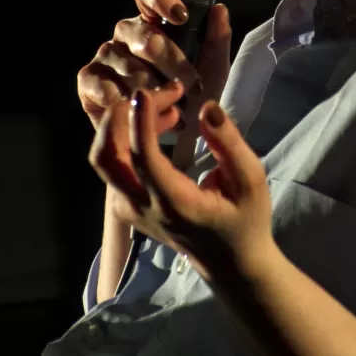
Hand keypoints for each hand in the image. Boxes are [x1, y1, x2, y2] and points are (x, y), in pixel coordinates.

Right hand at [76, 0, 231, 131]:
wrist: (174, 135)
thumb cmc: (192, 95)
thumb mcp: (213, 68)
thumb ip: (217, 39)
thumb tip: (219, 10)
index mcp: (153, 19)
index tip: (182, 17)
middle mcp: (126, 31)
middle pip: (147, 39)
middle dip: (174, 66)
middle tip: (193, 89)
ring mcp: (105, 54)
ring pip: (132, 70)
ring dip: (158, 94)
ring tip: (176, 110)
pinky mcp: (88, 79)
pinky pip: (107, 90)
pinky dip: (131, 107)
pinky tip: (147, 117)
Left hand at [87, 83, 274, 285]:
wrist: (231, 263)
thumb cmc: (245, 219)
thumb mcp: (250, 181)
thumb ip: (229, 144)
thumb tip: (208, 108)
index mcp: (174, 204)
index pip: (144, 158)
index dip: (140, 121)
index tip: (147, 92)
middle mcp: (143, 208)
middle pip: (105, 158)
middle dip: (118, 118)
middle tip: (153, 95)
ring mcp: (130, 210)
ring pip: (105, 160)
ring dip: (124, 125)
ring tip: (167, 108)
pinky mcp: (126, 207)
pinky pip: (114, 166)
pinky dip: (127, 138)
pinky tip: (160, 126)